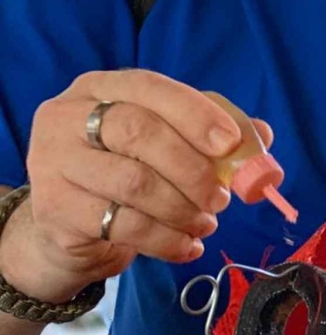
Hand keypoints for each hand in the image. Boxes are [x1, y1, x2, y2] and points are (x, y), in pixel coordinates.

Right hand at [12, 70, 270, 301]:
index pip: (150, 88)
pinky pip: (123, 225)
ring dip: (183, 209)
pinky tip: (187, 246)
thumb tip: (262, 136)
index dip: (195, 114)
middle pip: (139, 133)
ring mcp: (54, 163)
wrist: (71, 226)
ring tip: (206, 223)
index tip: (231, 144)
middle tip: (222, 197)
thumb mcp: (167, 142)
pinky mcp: (55, 210)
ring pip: (133, 183)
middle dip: (193, 168)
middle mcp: (68, 117)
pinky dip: (166, 240)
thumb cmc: (127, 169)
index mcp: (100, 87)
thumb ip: (212, 133)